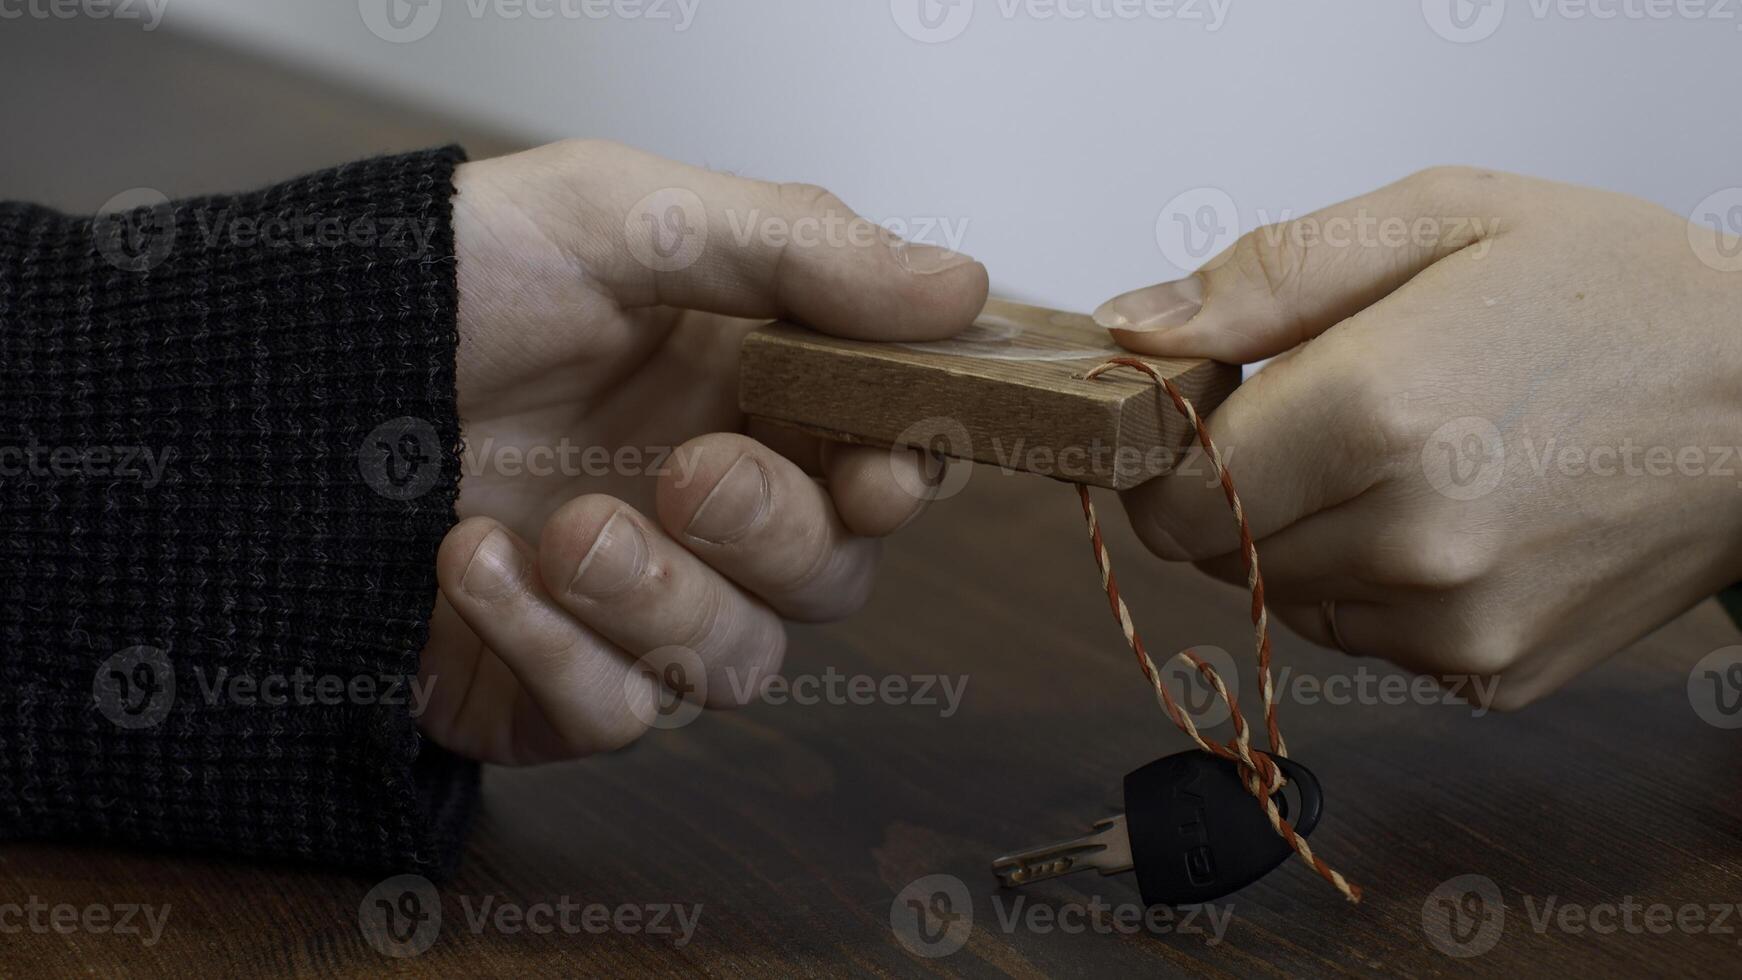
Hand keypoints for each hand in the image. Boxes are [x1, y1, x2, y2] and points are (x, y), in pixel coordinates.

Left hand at [417, 140, 987, 762]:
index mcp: (752, 392)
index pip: (887, 460)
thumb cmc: (454, 272)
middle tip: (689, 475)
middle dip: (772, 533)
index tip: (884, 468)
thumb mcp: (626, 216)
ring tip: (559, 528)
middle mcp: (708, 505)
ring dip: (661, 603)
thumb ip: (801, 251)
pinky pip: (613, 716)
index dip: (907, 477)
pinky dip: (555, 652)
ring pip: (736, 666)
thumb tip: (965, 290)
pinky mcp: (551, 683)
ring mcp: (633, 601)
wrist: (274, 364)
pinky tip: (473, 565)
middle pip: (829, 577)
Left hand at [1095, 167, 1741, 708]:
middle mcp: (1409, 541)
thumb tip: (1133, 325)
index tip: (1193, 409)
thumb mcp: (1438, 218)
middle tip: (1312, 414)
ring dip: (1302, 533)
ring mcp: (1454, 625)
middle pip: (1215, 553)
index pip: (1169, 493)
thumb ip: (1266, 276)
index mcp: (1375, 414)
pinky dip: (1371, 583)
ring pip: (1283, 596)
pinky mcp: (1491, 675)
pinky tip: (1446, 512)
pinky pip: (1364, 637)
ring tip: (1402, 453)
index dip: (1160, 452)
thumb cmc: (1617, 293)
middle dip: (1232, 485)